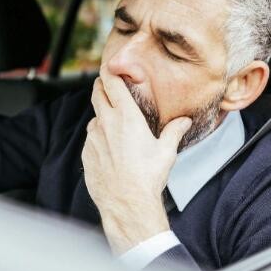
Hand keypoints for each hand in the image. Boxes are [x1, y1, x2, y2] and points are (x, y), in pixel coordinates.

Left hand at [82, 65, 191, 254]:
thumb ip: (174, 132)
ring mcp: (93, 139)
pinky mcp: (86, 154)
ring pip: (94, 117)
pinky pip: (91, 139)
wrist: (127, 204)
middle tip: (109, 85)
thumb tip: (184, 121)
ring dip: (102, 115)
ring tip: (114, 124)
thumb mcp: (166, 152)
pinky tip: (110, 148)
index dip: (110, 71)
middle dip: (102, 86)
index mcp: (127, 117)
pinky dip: (98, 137)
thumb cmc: (148, 177)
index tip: (111, 66)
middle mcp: (106, 123)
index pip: (112, 83)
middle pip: (97, 93)